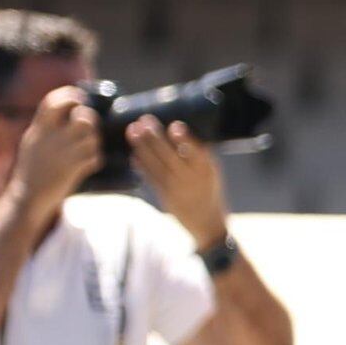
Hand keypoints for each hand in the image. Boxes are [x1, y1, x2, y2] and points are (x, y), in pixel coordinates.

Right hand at [8, 89, 101, 216]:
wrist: (27, 197)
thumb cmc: (32, 169)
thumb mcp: (33, 142)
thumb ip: (46, 126)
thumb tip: (64, 108)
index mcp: (38, 130)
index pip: (52, 102)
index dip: (69, 95)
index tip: (79, 96)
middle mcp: (50, 139)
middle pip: (82, 117)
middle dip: (90, 118)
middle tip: (88, 126)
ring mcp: (62, 154)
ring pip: (92, 137)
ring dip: (94, 141)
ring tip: (88, 147)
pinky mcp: (72, 170)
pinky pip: (95, 157)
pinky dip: (95, 159)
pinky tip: (88, 164)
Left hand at [126, 114, 230, 249]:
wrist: (208, 224)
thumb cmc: (210, 192)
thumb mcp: (213, 173)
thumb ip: (200, 156)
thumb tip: (180, 131)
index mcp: (207, 170)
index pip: (196, 152)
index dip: (184, 139)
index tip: (174, 125)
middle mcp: (192, 179)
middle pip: (170, 155)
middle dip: (155, 137)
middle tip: (144, 120)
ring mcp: (176, 188)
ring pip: (156, 164)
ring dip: (142, 146)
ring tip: (132, 130)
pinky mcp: (164, 196)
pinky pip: (150, 178)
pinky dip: (141, 165)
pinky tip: (134, 154)